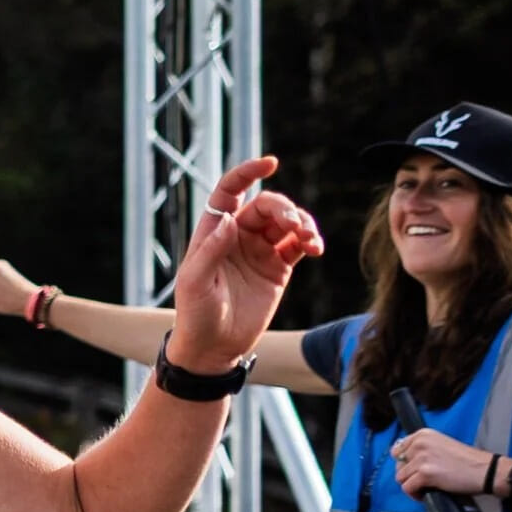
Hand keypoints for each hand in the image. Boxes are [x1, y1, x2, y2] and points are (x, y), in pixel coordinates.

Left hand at [168, 157, 322, 371]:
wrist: (214, 348)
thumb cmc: (196, 314)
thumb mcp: (196, 281)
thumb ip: (212, 249)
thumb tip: (229, 217)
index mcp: (214, 231)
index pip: (230, 191)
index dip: (247, 172)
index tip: (270, 163)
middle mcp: (238, 235)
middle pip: (267, 206)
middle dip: (284, 209)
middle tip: (295, 225)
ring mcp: (259, 251)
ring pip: (287, 222)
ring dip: (303, 223)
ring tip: (310, 239)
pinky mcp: (278, 269)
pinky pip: (298, 245)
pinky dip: (310, 241)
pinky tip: (315, 247)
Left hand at [390, 429, 495, 497]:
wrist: (484, 470)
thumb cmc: (468, 461)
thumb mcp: (442, 445)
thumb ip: (424, 450)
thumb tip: (407, 463)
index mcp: (424, 434)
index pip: (398, 449)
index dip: (404, 463)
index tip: (412, 470)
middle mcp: (420, 443)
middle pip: (398, 465)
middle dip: (408, 475)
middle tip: (421, 481)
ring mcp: (422, 458)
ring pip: (400, 478)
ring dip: (412, 485)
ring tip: (425, 487)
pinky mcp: (425, 473)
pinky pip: (407, 488)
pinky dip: (415, 494)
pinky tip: (426, 493)